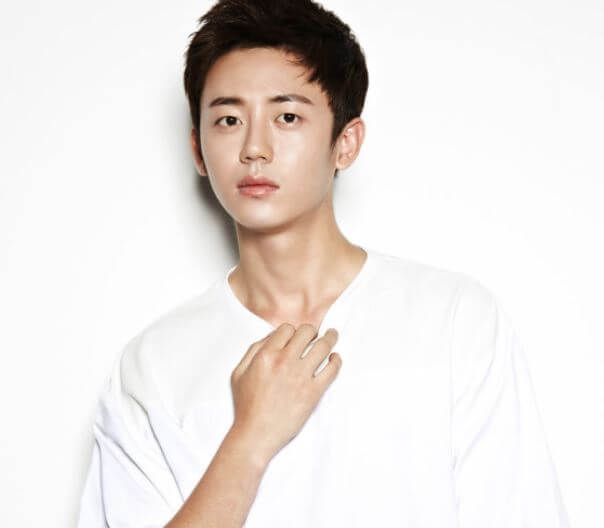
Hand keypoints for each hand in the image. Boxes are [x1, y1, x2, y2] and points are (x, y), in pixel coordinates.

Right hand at [229, 323, 340, 461]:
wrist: (255, 435)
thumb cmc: (246, 406)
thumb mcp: (239, 373)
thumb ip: (254, 351)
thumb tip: (272, 337)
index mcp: (266, 355)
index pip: (287, 329)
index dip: (293, 330)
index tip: (297, 335)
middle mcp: (284, 361)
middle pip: (307, 332)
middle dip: (312, 331)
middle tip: (315, 335)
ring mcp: (301, 376)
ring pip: (323, 346)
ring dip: (330, 338)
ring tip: (332, 336)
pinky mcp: (313, 392)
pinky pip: (332, 370)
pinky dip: (336, 361)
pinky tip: (335, 359)